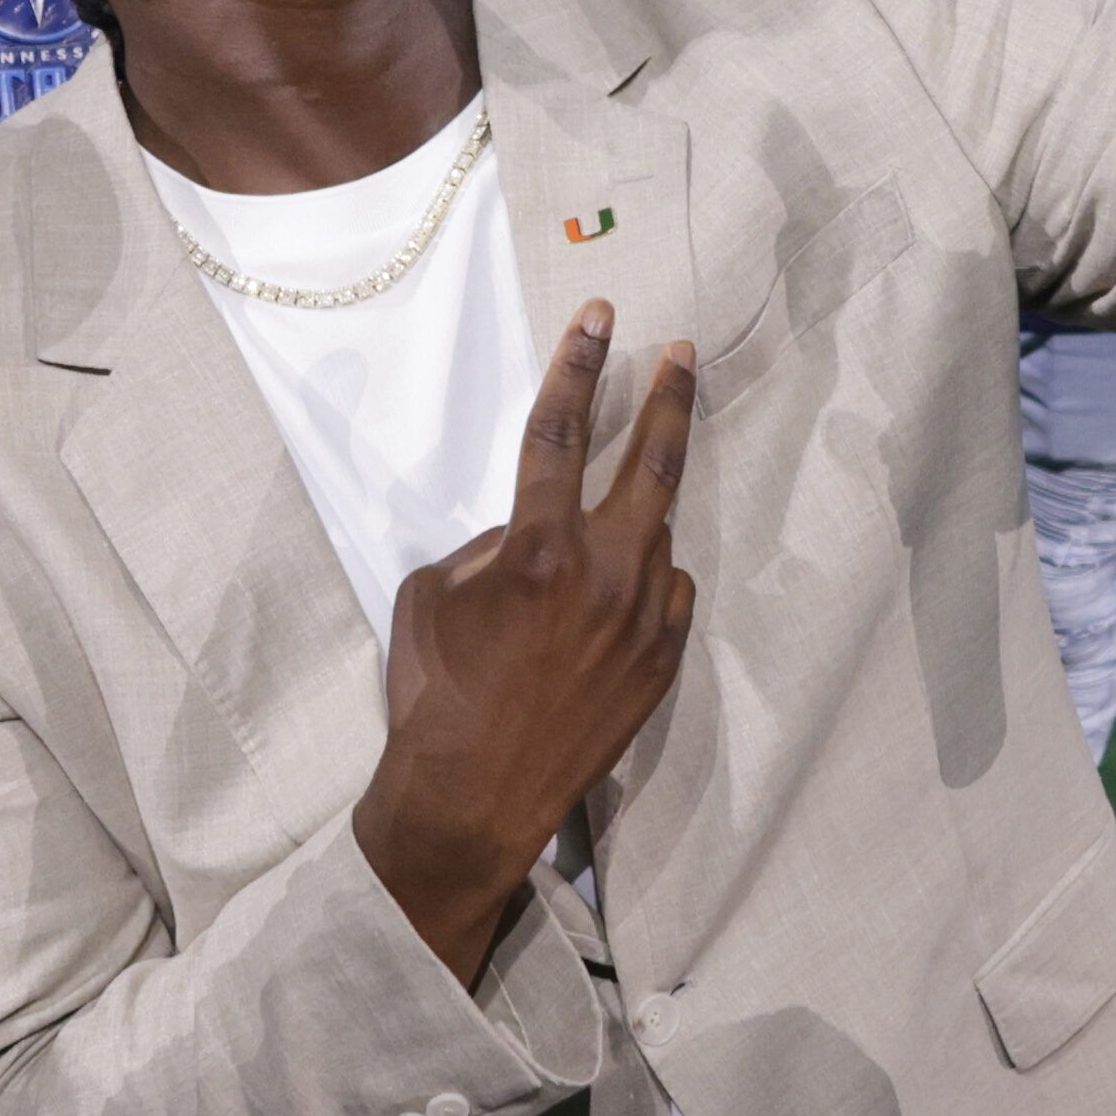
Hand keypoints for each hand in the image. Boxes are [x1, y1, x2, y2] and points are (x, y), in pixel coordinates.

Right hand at [353, 302, 697, 980]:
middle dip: (669, 397)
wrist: (471, 798)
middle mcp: (604, 574)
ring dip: (635, 519)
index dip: (576, 365)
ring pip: (656, 536)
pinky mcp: (662, 662)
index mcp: (538, 549)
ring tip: (606, 527)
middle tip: (682, 356)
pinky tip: (612, 601)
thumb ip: (490, 545)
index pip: (558, 432)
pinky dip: (643, 584)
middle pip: (652, 461)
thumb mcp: (433, 595)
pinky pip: (665, 594)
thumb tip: (528, 528)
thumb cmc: (434, 692)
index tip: (600, 317)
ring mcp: (643, 620)